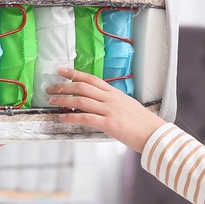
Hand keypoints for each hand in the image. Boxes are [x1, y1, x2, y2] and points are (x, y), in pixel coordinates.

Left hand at [44, 65, 164, 151]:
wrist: (154, 134)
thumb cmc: (142, 122)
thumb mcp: (127, 105)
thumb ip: (112, 102)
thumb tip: (98, 103)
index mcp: (114, 93)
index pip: (91, 78)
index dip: (75, 73)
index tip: (62, 70)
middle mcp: (110, 99)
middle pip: (82, 87)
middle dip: (63, 86)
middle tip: (50, 88)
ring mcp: (109, 110)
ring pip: (81, 100)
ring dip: (63, 100)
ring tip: (51, 101)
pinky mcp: (109, 124)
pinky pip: (85, 118)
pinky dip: (71, 116)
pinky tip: (62, 117)